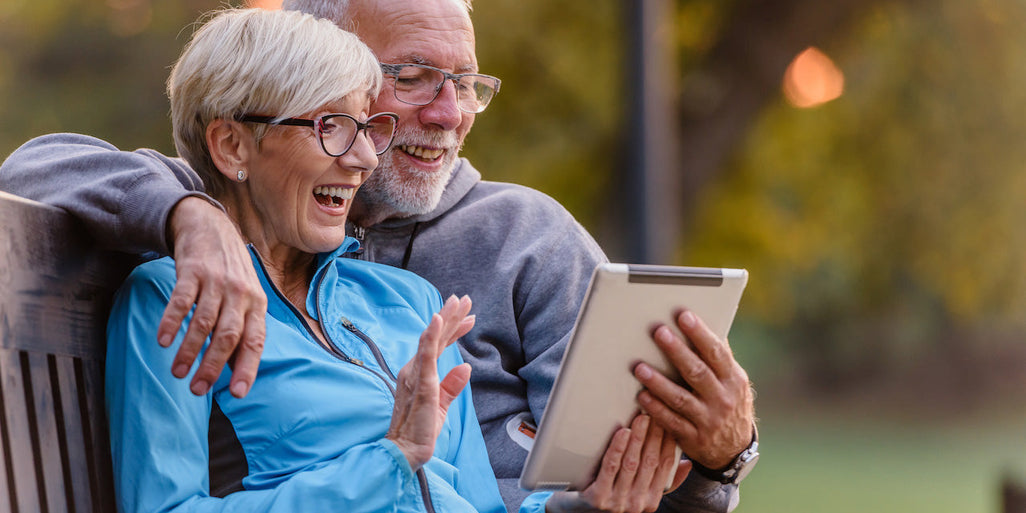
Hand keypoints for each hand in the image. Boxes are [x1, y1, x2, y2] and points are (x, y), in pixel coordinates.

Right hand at [159, 196, 267, 397]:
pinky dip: (173, 321)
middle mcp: (241, 293)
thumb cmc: (231, 274)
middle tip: (197, 389)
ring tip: (178, 372)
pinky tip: (164, 341)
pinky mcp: (193, 271)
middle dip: (213, 365)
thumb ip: (243, 332)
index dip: (247, 368)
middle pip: (229, 335)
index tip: (236, 394)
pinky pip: (182, 300)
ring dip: (190, 350)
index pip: (255, 341)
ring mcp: (217, 281)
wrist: (211, 228)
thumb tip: (239, 373)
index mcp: (257, 304)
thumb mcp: (247, 299)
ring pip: (204, 321)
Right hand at [387, 295, 475, 469]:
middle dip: (451, 316)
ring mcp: (416, 374)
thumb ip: (452, 384)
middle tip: (465, 299)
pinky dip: (431, 336)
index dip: (454, 329)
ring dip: (444, 319)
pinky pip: (426, 356)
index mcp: (420, 373)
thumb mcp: (442, 403)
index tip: (470, 316)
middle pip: (435, 337)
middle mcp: (414, 369)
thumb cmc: (421, 428)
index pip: (439, 345)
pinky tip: (437, 320)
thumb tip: (465, 367)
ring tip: (457, 302)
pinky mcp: (421, 383)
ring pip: (431, 339)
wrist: (406, 449)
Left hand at [546, 415, 689, 512]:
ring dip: (638, 438)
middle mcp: (638, 503)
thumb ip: (663, 481)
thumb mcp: (640, 493)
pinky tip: (622, 432)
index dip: (668, 442)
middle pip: (649, 462)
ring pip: (631, 463)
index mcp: (651, 500)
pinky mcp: (599, 498)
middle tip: (655, 412)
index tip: (669, 421)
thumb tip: (686, 463)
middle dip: (654, 434)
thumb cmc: (611, 499)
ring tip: (641, 418)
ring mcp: (618, 502)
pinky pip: (610, 468)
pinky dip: (617, 449)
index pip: (665, 466)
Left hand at [633, 309, 754, 470]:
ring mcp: (708, 420)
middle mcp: (723, 399)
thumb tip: (707, 323)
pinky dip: (655, 408)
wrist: (735, 450)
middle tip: (659, 332)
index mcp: (733, 380)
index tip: (684, 316)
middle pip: (697, 372)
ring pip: (680, 399)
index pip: (717, 353)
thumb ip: (719, 358)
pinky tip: (641, 395)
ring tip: (639, 367)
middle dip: (677, 351)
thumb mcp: (733, 382)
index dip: (700, 334)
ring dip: (659, 382)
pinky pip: (671, 421)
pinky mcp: (693, 438)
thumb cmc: (729, 403)